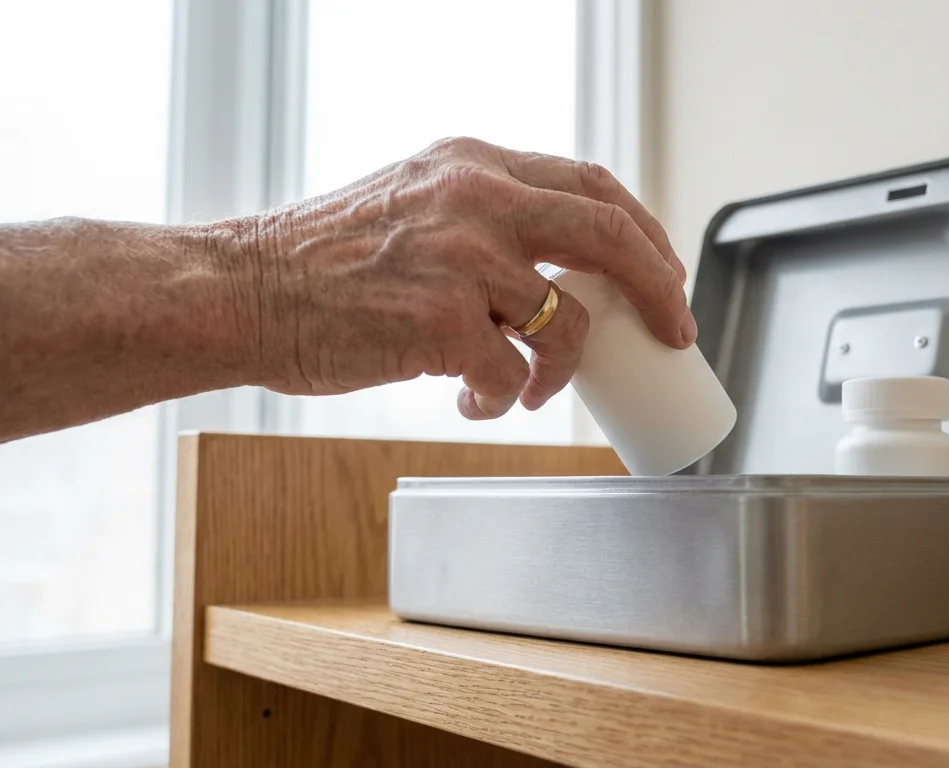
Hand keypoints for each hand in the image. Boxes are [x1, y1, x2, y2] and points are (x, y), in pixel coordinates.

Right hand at [243, 137, 692, 419]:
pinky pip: (511, 373)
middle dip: (660, 289)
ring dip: (561, 370)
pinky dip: (504, 396)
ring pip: (569, 323)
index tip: (664, 274)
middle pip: (610, 235)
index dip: (645, 233)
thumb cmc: (322, 263)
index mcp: (474, 164)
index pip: (591, 185)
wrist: (240, 292)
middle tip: (673, 332)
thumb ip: (484, 216)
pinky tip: (474, 398)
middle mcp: (476, 198)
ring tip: (528, 388)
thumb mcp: (415, 204)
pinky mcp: (441, 323)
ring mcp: (462, 259)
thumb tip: (564, 270)